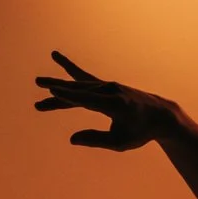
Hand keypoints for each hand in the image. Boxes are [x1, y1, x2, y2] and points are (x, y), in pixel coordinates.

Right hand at [32, 51, 179, 150]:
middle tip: (38, 83)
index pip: (88, 100)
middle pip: (79, 91)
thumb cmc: (140, 132)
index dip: (69, 96)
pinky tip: (56, 56)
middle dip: (59, 89)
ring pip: (79, 85)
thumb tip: (72, 139)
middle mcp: (111, 91)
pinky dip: (70, 68)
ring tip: (38, 82)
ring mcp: (108, 86)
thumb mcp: (120, 142)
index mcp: (115, 105)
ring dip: (59, 85)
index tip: (52, 90)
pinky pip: (85, 77)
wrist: (159, 116)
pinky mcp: (106, 86)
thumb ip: (96, 140)